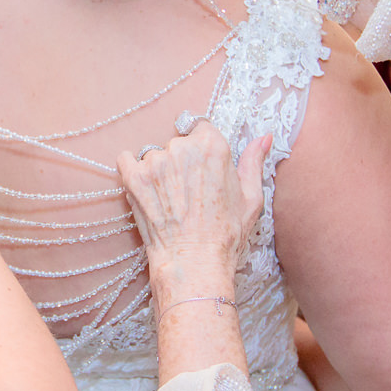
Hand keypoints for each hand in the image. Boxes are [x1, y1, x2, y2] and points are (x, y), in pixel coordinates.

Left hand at [116, 122, 268, 283]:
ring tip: (170, 200)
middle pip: (177, 142)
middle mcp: (182, 147)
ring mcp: (155, 162)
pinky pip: (126, 160)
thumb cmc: (226, 234)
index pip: (200, 128)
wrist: (194, 262)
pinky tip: (145, 190)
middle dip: (181, 162)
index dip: (201, 149)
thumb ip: (254, 161)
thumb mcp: (251, 197)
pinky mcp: (133, 177)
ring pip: (154, 155)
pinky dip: (133, 171)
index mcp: (212, 145)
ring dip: (159, 171)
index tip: (202, 169)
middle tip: (188, 192)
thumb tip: (264, 138)